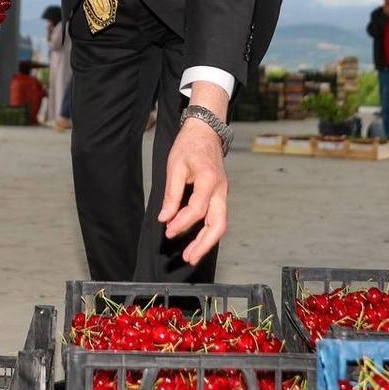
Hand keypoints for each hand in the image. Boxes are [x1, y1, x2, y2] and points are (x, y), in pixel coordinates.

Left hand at [158, 90, 228, 265]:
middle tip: (188, 258)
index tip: (168, 230)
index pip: (197, 209)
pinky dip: (208, 231)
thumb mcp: (174, 166)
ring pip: (221, 223)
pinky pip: (218, 217)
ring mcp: (223, 192)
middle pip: (219, 224)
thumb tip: (165, 218)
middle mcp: (221, 189)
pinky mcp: (220, 194)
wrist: (205, 131)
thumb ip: (171, 194)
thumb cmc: (189, 146)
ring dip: (207, 241)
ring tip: (192, 255)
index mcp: (209, 180)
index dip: (182, 223)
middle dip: (204, 244)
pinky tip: (197, 240)